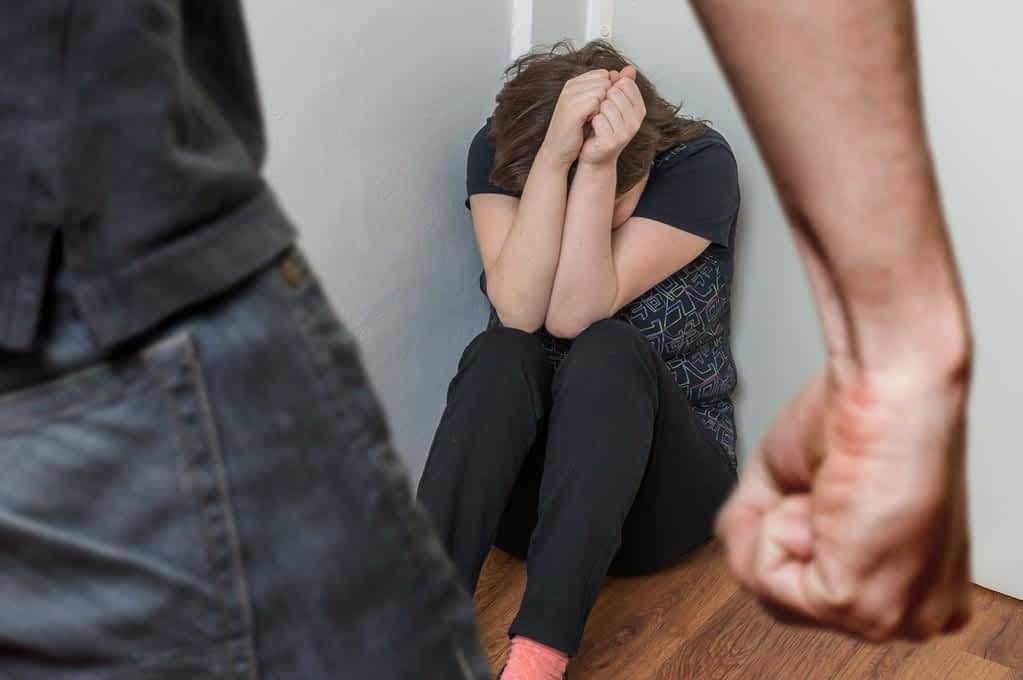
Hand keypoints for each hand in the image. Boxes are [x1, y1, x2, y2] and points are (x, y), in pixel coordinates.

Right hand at [539, 69, 613, 166]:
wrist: (557, 151)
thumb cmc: (576, 131)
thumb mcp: (593, 106)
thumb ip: (609, 87)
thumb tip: (630, 70)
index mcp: (574, 84)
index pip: (603, 74)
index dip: (608, 91)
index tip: (598, 107)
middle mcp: (570, 86)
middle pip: (605, 81)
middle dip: (606, 98)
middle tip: (594, 114)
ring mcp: (570, 96)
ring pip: (603, 90)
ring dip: (602, 107)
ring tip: (591, 119)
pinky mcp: (573, 109)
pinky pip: (597, 102)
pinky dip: (598, 113)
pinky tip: (589, 122)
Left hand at [579, 66, 645, 166]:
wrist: (595, 155)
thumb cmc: (604, 129)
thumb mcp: (616, 105)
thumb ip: (623, 86)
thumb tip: (628, 69)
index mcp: (639, 110)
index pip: (626, 84)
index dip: (611, 87)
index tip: (607, 99)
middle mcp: (635, 122)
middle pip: (615, 93)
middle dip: (603, 98)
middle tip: (600, 111)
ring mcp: (625, 133)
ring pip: (606, 105)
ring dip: (596, 110)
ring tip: (597, 120)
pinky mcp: (612, 141)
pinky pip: (598, 119)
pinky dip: (591, 121)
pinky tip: (592, 128)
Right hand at [715, 359, 971, 640]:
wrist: (888, 388)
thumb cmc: (863, 416)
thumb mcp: (791, 486)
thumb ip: (761, 536)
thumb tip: (741, 553)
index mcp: (915, 588)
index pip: (812, 595)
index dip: (792, 533)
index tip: (829, 494)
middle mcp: (913, 614)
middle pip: (788, 603)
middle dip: (779, 535)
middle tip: (822, 492)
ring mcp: (891, 618)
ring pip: (773, 595)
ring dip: (777, 529)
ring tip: (826, 495)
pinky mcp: (859, 606)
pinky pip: (768, 579)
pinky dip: (774, 528)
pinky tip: (823, 502)